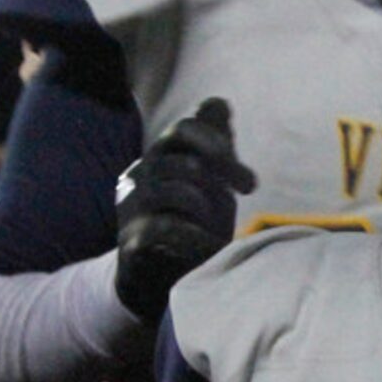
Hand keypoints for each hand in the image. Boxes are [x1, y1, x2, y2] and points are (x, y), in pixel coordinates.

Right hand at [113, 97, 254, 319]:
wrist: (159, 278)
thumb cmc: (190, 222)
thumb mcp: (208, 183)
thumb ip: (213, 145)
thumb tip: (219, 103)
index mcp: (160, 158)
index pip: (182, 129)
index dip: (215, 141)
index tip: (245, 171)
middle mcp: (141, 176)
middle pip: (181, 160)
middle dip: (222, 171)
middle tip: (249, 189)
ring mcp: (133, 208)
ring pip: (171, 190)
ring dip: (205, 205)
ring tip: (221, 224)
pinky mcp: (132, 240)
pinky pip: (163, 228)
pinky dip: (194, 237)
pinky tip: (212, 247)